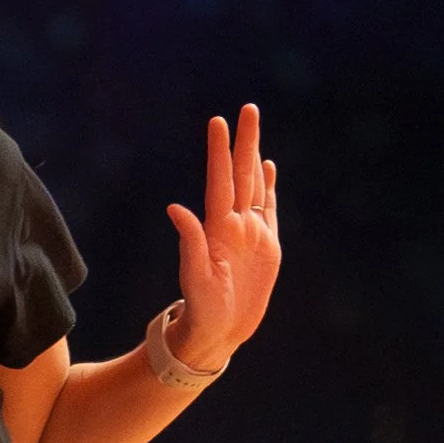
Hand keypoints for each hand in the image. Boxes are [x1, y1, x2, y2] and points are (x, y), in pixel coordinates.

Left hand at [164, 105, 279, 371]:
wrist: (218, 333)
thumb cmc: (201, 310)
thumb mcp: (195, 278)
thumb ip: (189, 242)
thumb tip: (174, 207)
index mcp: (218, 229)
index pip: (220, 181)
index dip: (219, 151)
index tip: (218, 121)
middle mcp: (234, 225)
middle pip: (241, 175)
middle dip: (244, 142)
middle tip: (247, 109)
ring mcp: (251, 233)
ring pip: (255, 186)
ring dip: (255, 157)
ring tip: (254, 128)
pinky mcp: (266, 246)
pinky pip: (268, 209)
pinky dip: (269, 187)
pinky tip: (268, 168)